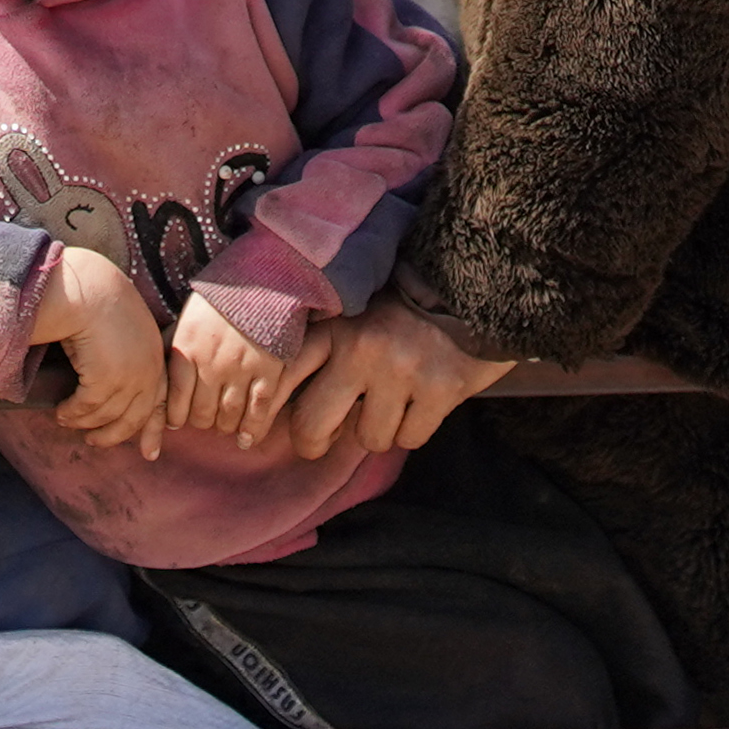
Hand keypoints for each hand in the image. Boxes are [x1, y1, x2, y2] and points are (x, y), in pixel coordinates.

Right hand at [36, 257, 167, 457]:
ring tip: (66, 420)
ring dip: (84, 422)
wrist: (87, 286)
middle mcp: (149, 369)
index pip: (160, 401)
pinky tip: (61, 411)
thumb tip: (114, 377)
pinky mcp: (107, 380)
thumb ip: (126, 351)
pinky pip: (87, 408)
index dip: (154, 428)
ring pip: (107, 415)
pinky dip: (72, 413)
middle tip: (94, 442)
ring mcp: (131, 376)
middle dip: (114, 435)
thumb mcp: (122, 328)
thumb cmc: (98, 299)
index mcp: (156, 356)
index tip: (150, 453)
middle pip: (135, 417)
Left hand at [162, 292, 310, 444]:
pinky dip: (252, 430)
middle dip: (200, 422)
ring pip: (228, 416)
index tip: (178, 419)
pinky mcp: (269, 371)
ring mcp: (241, 368)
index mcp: (186, 349)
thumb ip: (168, 353)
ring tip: (225, 425)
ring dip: (225, 426)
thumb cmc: (215, 305)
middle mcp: (211, 363)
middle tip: (204, 420)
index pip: (173, 400)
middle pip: (201, 414)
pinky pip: (258, 410)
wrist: (260, 281)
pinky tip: (247, 439)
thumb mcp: (184, 323)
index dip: (175, 416)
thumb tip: (148, 384)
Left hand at [277, 299, 513, 459]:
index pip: (281, 374)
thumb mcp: (356, 312)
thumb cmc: (407, 306)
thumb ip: (326, 346)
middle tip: (321, 440)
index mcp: (335, 327)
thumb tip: (287, 404)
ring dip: (379, 428)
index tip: (253, 432)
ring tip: (394, 399)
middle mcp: (360, 349)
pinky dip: (415, 427)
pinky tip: (422, 400)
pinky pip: (410, 438)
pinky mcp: (440, 390)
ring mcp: (400, 371)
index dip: (262, 409)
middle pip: (311, 426)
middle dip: (314, 442)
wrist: (475, 287)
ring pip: (368, 438)